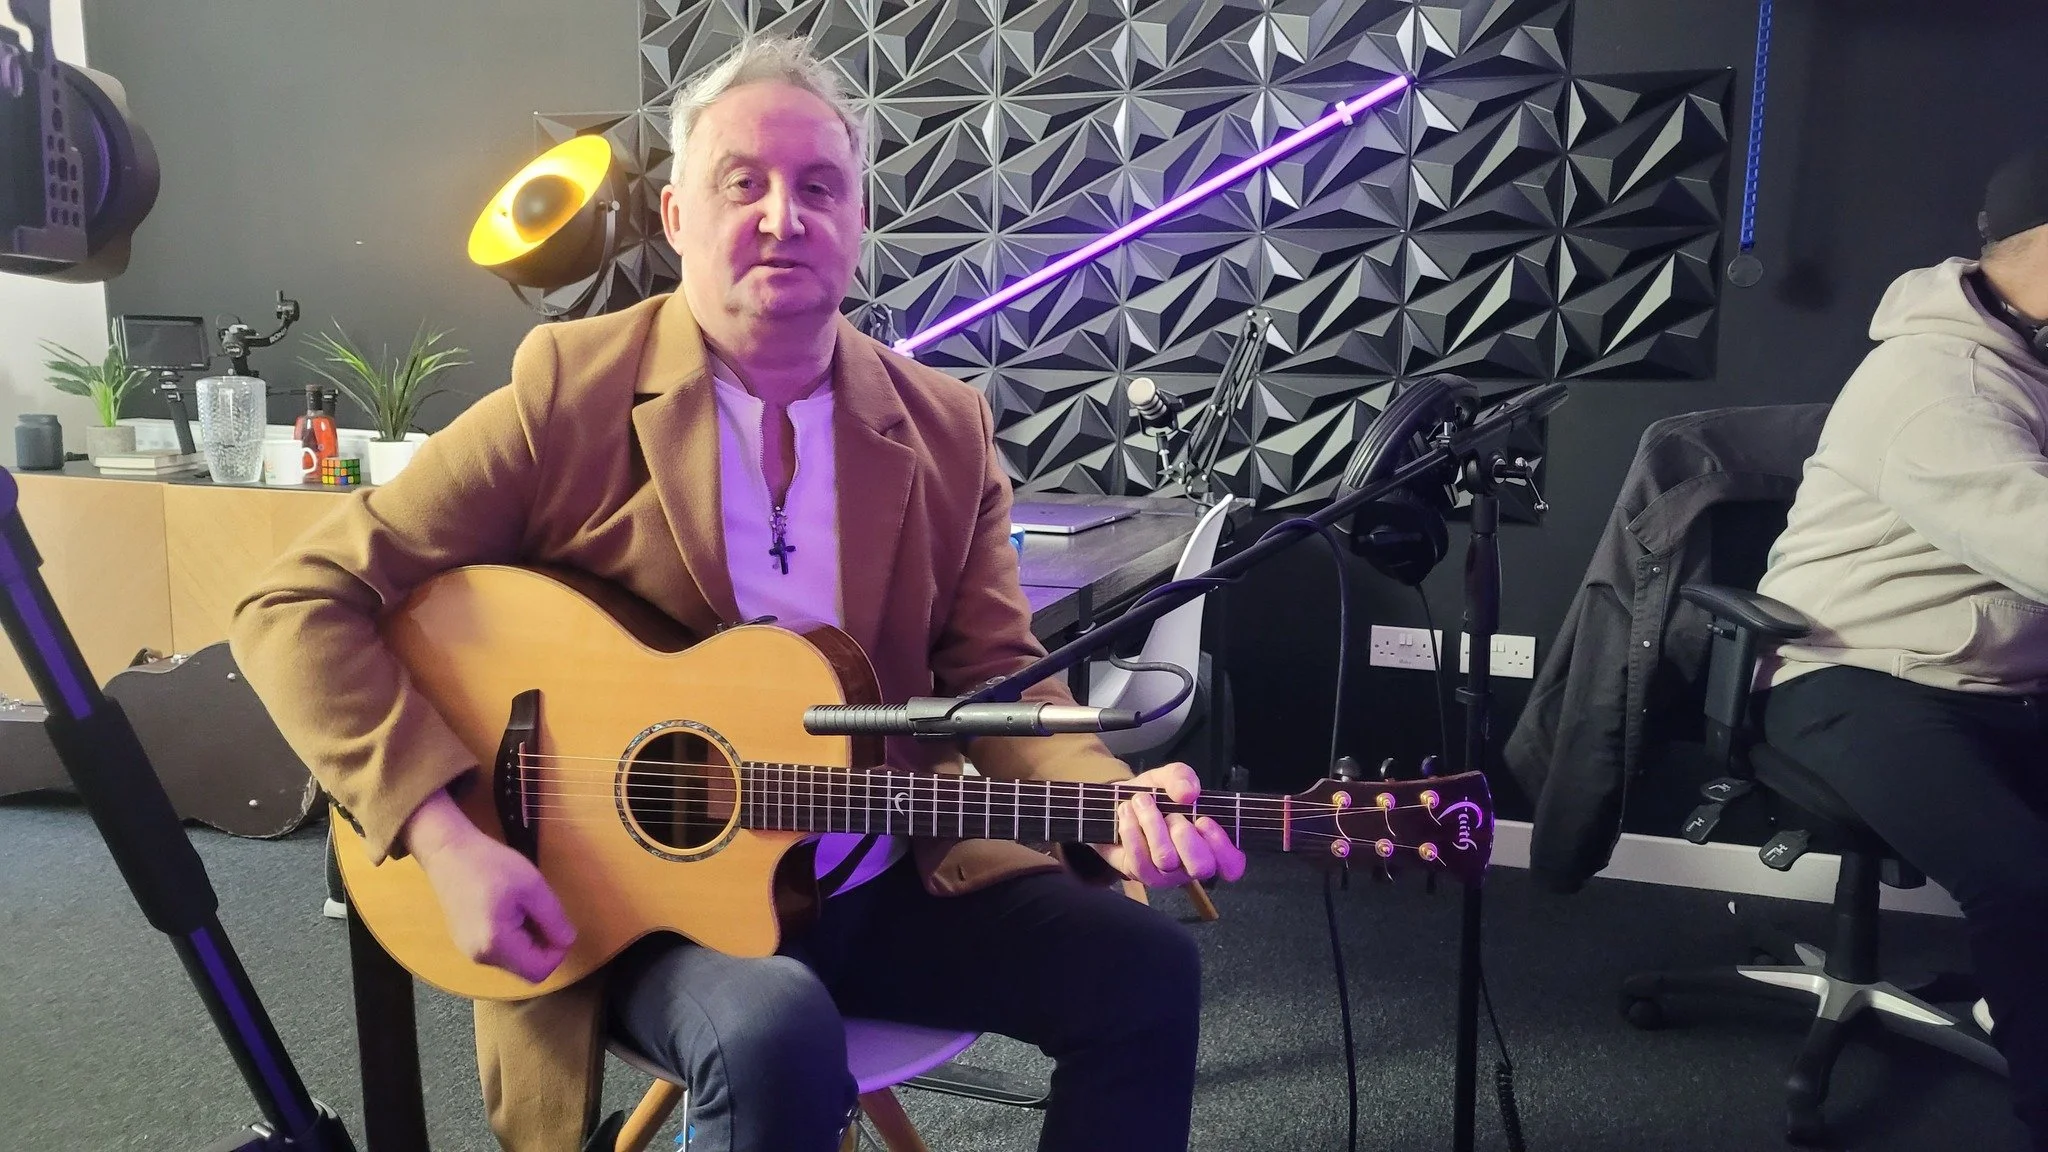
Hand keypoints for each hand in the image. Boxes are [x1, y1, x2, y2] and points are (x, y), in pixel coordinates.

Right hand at [403, 789, 576, 983]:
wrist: (448, 852)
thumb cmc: (490, 864)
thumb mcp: (532, 886)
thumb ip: (554, 919)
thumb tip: (567, 941)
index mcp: (496, 944)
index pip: (539, 971)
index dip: (556, 951)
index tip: (557, 923)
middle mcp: (480, 957)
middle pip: (526, 969)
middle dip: (542, 945)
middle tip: (540, 912)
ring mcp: (470, 952)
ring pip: (514, 960)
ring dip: (528, 940)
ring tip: (523, 908)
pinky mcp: (466, 943)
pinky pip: (500, 951)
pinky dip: (513, 937)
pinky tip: (509, 910)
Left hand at [1098, 763, 1247, 887]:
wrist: (1118, 803)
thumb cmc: (1154, 796)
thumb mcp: (1169, 778)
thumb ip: (1181, 777)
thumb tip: (1189, 793)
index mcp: (1210, 845)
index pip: (1233, 864)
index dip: (1222, 846)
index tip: (1204, 820)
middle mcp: (1191, 865)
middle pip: (1201, 867)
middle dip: (1185, 835)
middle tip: (1172, 815)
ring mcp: (1165, 874)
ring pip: (1166, 859)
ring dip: (1152, 824)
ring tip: (1141, 801)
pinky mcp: (1140, 873)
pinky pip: (1139, 858)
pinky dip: (1131, 829)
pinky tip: (1127, 812)